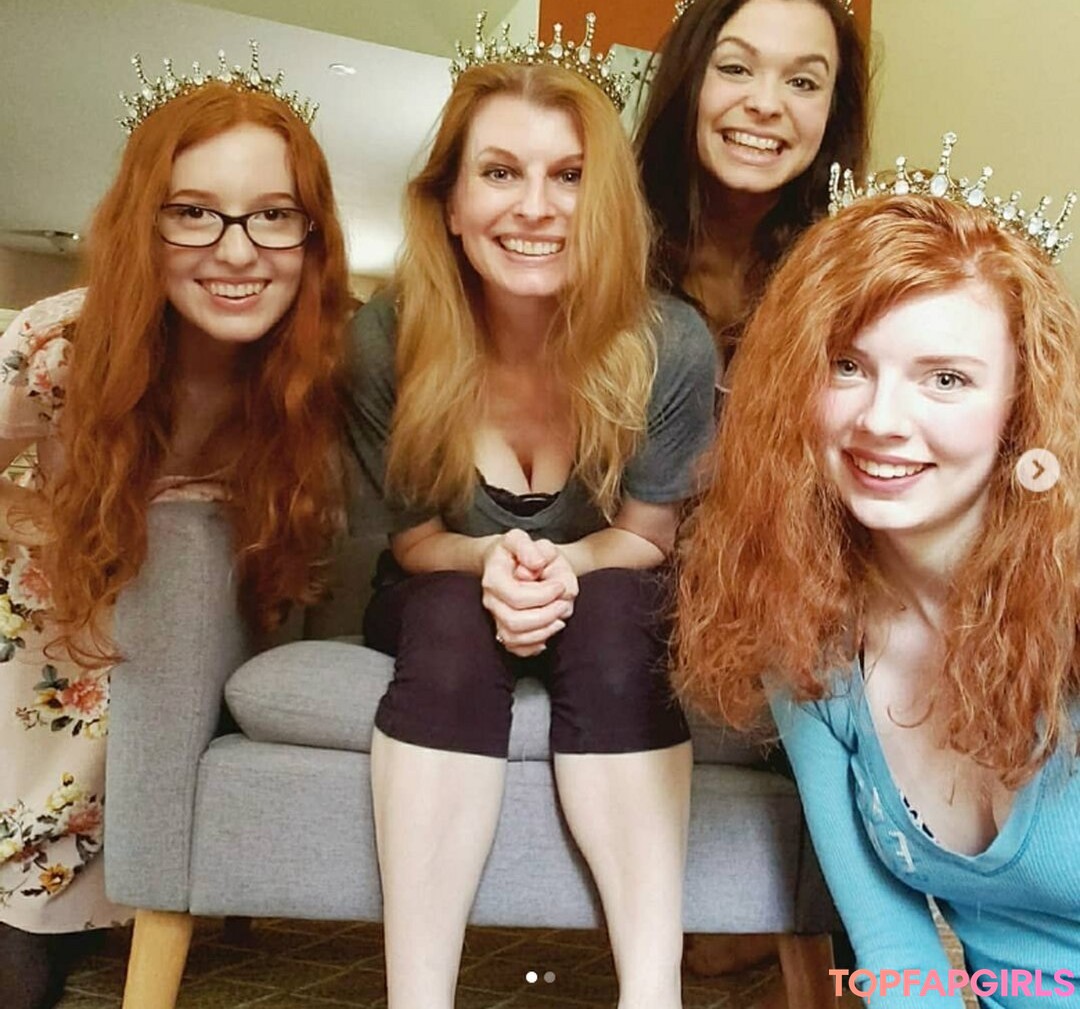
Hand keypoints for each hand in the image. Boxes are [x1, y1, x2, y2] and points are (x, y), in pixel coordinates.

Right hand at [481, 530, 574, 656]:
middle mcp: (491, 601)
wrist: (504, 562)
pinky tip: (548, 630)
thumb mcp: (519, 538)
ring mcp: (495, 617)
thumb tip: (536, 564)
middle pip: (514, 621)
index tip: (559, 586)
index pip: (516, 596)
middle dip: (545, 615)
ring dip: (543, 631)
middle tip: (564, 604)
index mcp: (494, 578)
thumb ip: (527, 547)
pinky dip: (534, 646)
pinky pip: (515, 648)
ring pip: (514, 638)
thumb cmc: (515, 551)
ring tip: (560, 618)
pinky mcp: (503, 629)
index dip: (542, 595)